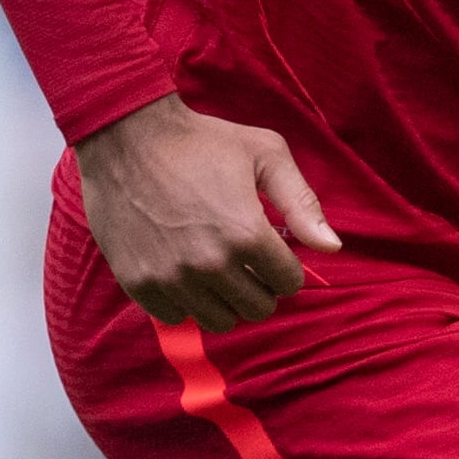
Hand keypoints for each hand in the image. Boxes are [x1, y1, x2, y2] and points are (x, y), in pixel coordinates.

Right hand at [75, 95, 339, 328]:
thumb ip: (302, 203)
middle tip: (246, 261)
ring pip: (220, 321)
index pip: (289, 283)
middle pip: (258, 309)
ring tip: (217, 268)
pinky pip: (177, 317)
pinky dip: (186, 301)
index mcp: (246, 234)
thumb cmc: (200, 141)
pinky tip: (184, 271)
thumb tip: (333, 248)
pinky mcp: (139, 283)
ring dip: (225, 299)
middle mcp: (210, 264)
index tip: (272, 251)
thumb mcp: (265, 154)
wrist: (125, 137)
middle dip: (260, 286)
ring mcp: (172, 277)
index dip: (286, 266)